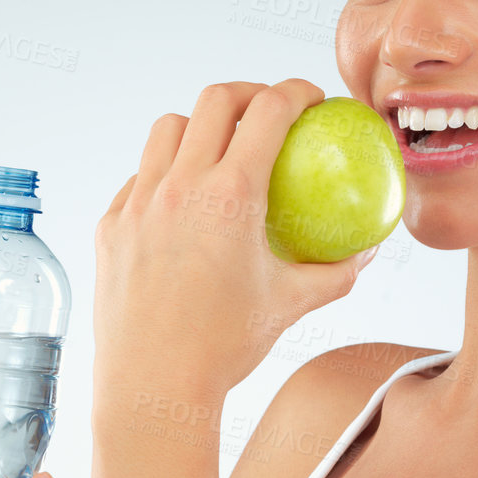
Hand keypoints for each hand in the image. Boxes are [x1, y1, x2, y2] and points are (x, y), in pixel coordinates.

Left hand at [92, 79, 377, 397]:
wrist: (153, 386)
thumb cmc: (226, 348)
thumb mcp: (292, 304)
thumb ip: (337, 272)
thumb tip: (367, 252)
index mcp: (230, 195)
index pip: (269, 112)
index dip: (296, 91)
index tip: (311, 99)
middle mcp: (179, 186)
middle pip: (214, 101)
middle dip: (248, 93)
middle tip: (267, 110)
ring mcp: (137, 203)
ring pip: (166, 129)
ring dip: (198, 125)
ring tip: (218, 146)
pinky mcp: (110, 226)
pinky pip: (138, 179)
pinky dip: (164, 175)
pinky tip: (181, 202)